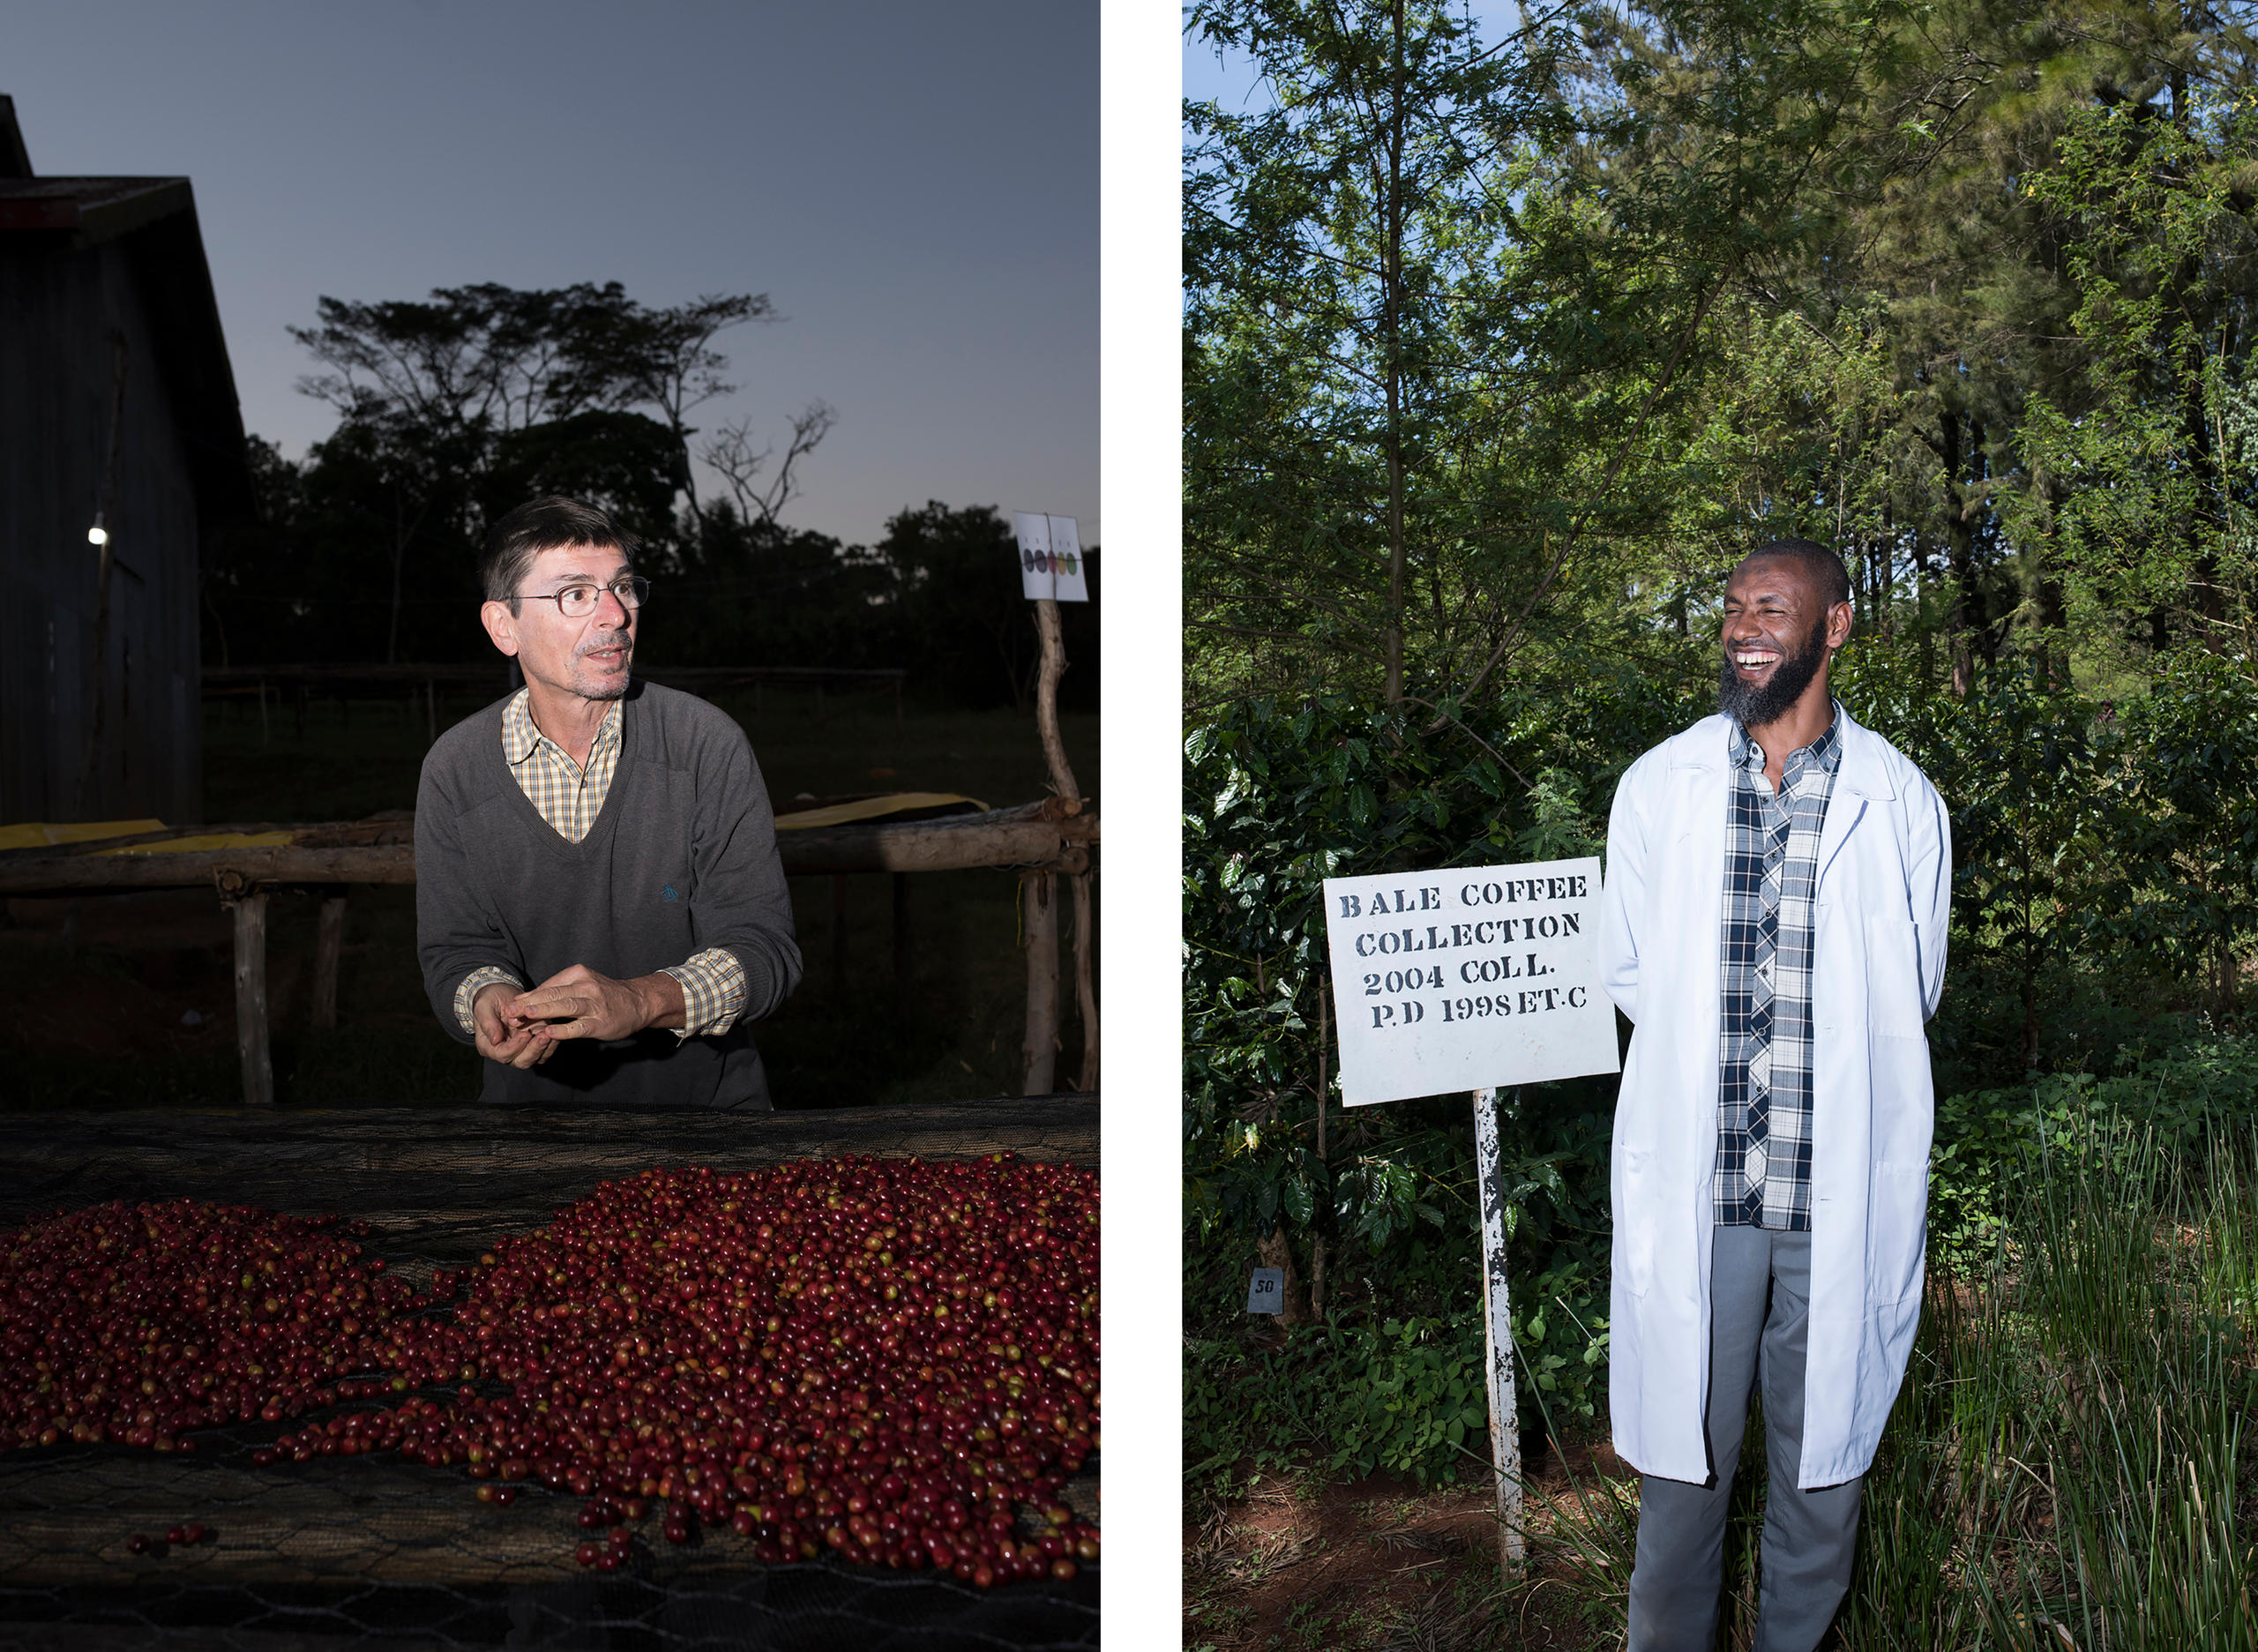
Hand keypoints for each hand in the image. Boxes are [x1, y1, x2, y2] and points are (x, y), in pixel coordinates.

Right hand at [471, 981, 554, 1068]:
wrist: (502, 993)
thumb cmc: (490, 1000)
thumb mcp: (484, 1006)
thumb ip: (488, 1023)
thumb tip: (495, 1039)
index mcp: (489, 1046)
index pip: (503, 1054)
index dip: (514, 1047)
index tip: (525, 1034)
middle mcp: (507, 1051)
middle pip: (522, 1061)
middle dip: (534, 1050)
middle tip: (543, 1036)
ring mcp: (523, 1048)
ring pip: (536, 1058)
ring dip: (545, 1047)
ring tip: (550, 1033)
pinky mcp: (536, 1042)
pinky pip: (546, 1050)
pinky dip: (552, 1043)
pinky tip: (556, 1030)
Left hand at [503, 964, 684, 1044]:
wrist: (639, 1002)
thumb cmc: (606, 994)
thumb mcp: (583, 983)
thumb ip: (558, 990)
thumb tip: (526, 999)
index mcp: (578, 974)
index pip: (548, 985)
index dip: (527, 997)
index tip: (510, 1007)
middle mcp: (586, 986)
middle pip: (553, 994)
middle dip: (528, 1004)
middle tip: (509, 1012)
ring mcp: (594, 1005)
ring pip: (565, 1006)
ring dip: (543, 1011)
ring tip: (524, 1016)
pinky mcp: (600, 1023)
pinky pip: (578, 1026)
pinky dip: (563, 1030)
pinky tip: (549, 1033)